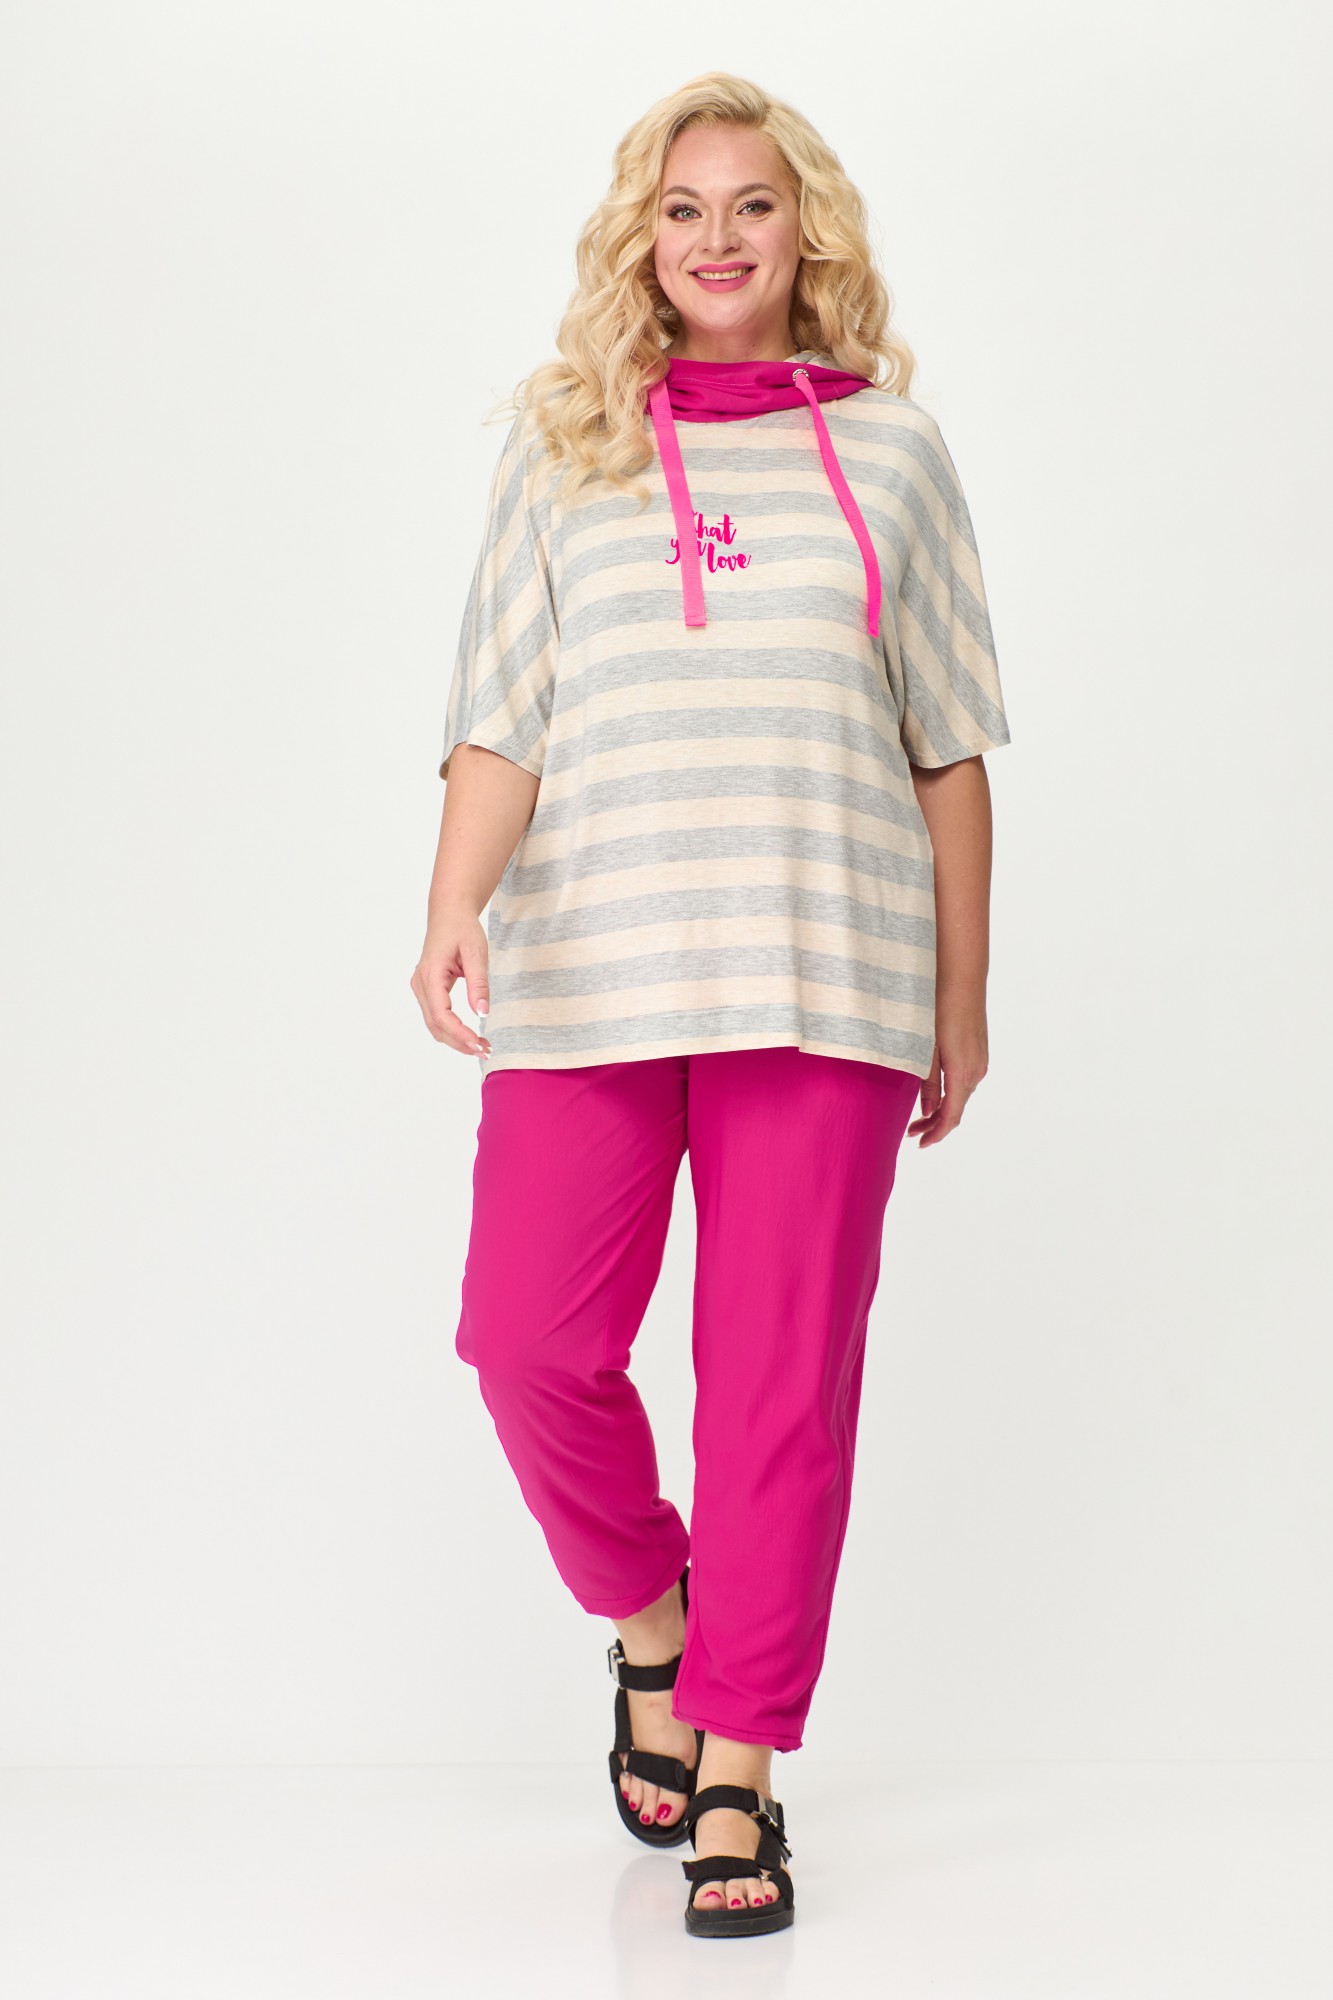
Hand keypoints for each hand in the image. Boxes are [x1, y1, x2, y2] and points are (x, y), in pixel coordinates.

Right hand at [410, 904, 492, 1057]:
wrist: (449, 913)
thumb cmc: (463, 929)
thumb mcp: (476, 953)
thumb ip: (479, 984)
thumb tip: (482, 1013)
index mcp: (430, 975)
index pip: (441, 1014)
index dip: (459, 1033)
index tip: (479, 1044)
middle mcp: (420, 984)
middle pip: (435, 1025)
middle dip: (459, 1042)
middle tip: (486, 1050)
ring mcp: (421, 988)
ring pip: (434, 1024)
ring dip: (455, 1039)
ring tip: (480, 1046)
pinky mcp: (427, 989)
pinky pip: (435, 1016)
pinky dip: (451, 1030)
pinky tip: (469, 1035)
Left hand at [907, 1003, 988, 1146]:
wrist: (962, 976)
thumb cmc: (937, 1007)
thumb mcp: (925, 1047)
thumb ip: (927, 1082)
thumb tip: (927, 1111)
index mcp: (961, 1072)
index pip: (951, 1116)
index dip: (935, 1133)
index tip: (920, 1143)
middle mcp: (976, 1070)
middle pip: (957, 1109)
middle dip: (934, 1124)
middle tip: (911, 1132)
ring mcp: (980, 1061)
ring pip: (961, 1095)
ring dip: (942, 1108)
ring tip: (918, 1115)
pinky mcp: (979, 1051)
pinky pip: (965, 1081)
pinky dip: (950, 1093)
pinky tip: (934, 1091)